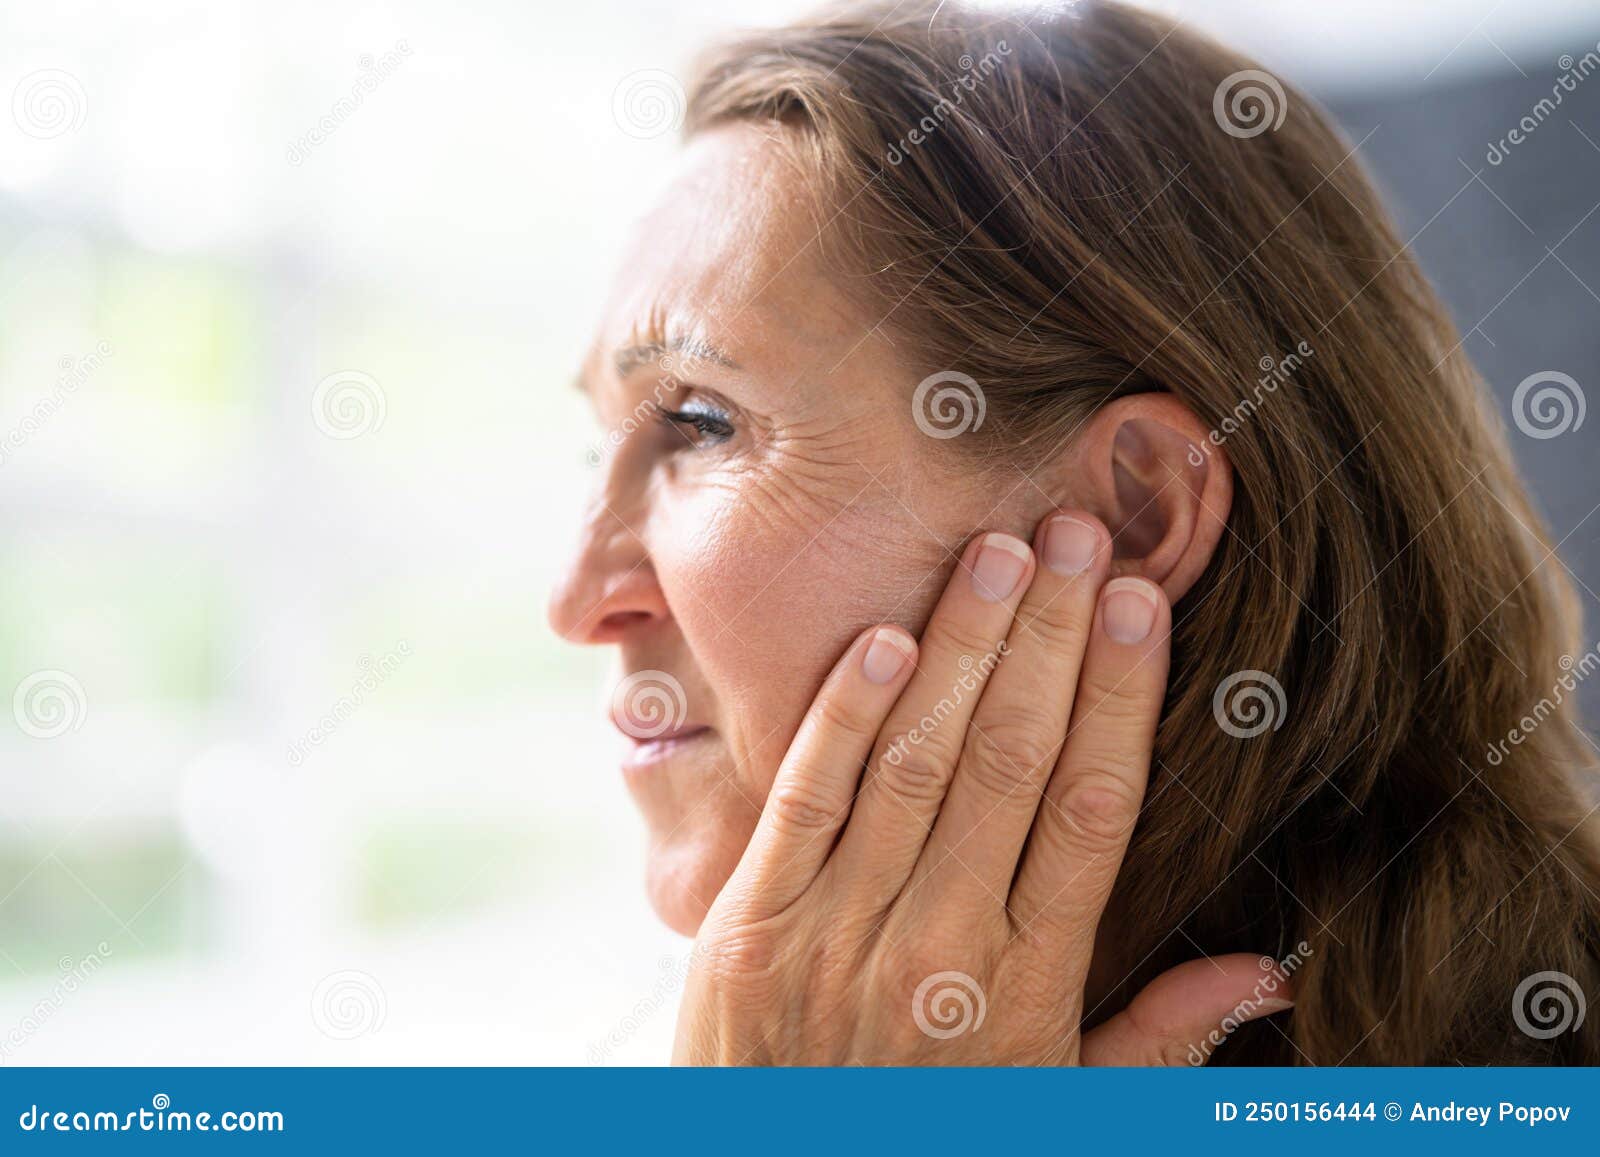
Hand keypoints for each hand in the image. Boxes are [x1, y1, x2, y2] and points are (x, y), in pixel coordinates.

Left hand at [673, 510, 1292, 1064]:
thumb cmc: (936, 1132)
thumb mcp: (1060, 1103)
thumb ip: (1157, 1035)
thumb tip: (1267, 971)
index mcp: (1029, 979)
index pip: (1093, 807)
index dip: (1120, 695)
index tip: (1142, 604)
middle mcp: (942, 940)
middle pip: (1013, 760)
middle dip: (1051, 636)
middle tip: (1078, 535)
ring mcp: (841, 926)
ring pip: (917, 760)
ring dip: (964, 647)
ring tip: (1001, 553)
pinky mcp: (753, 920)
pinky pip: (805, 798)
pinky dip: (843, 714)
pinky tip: (883, 636)